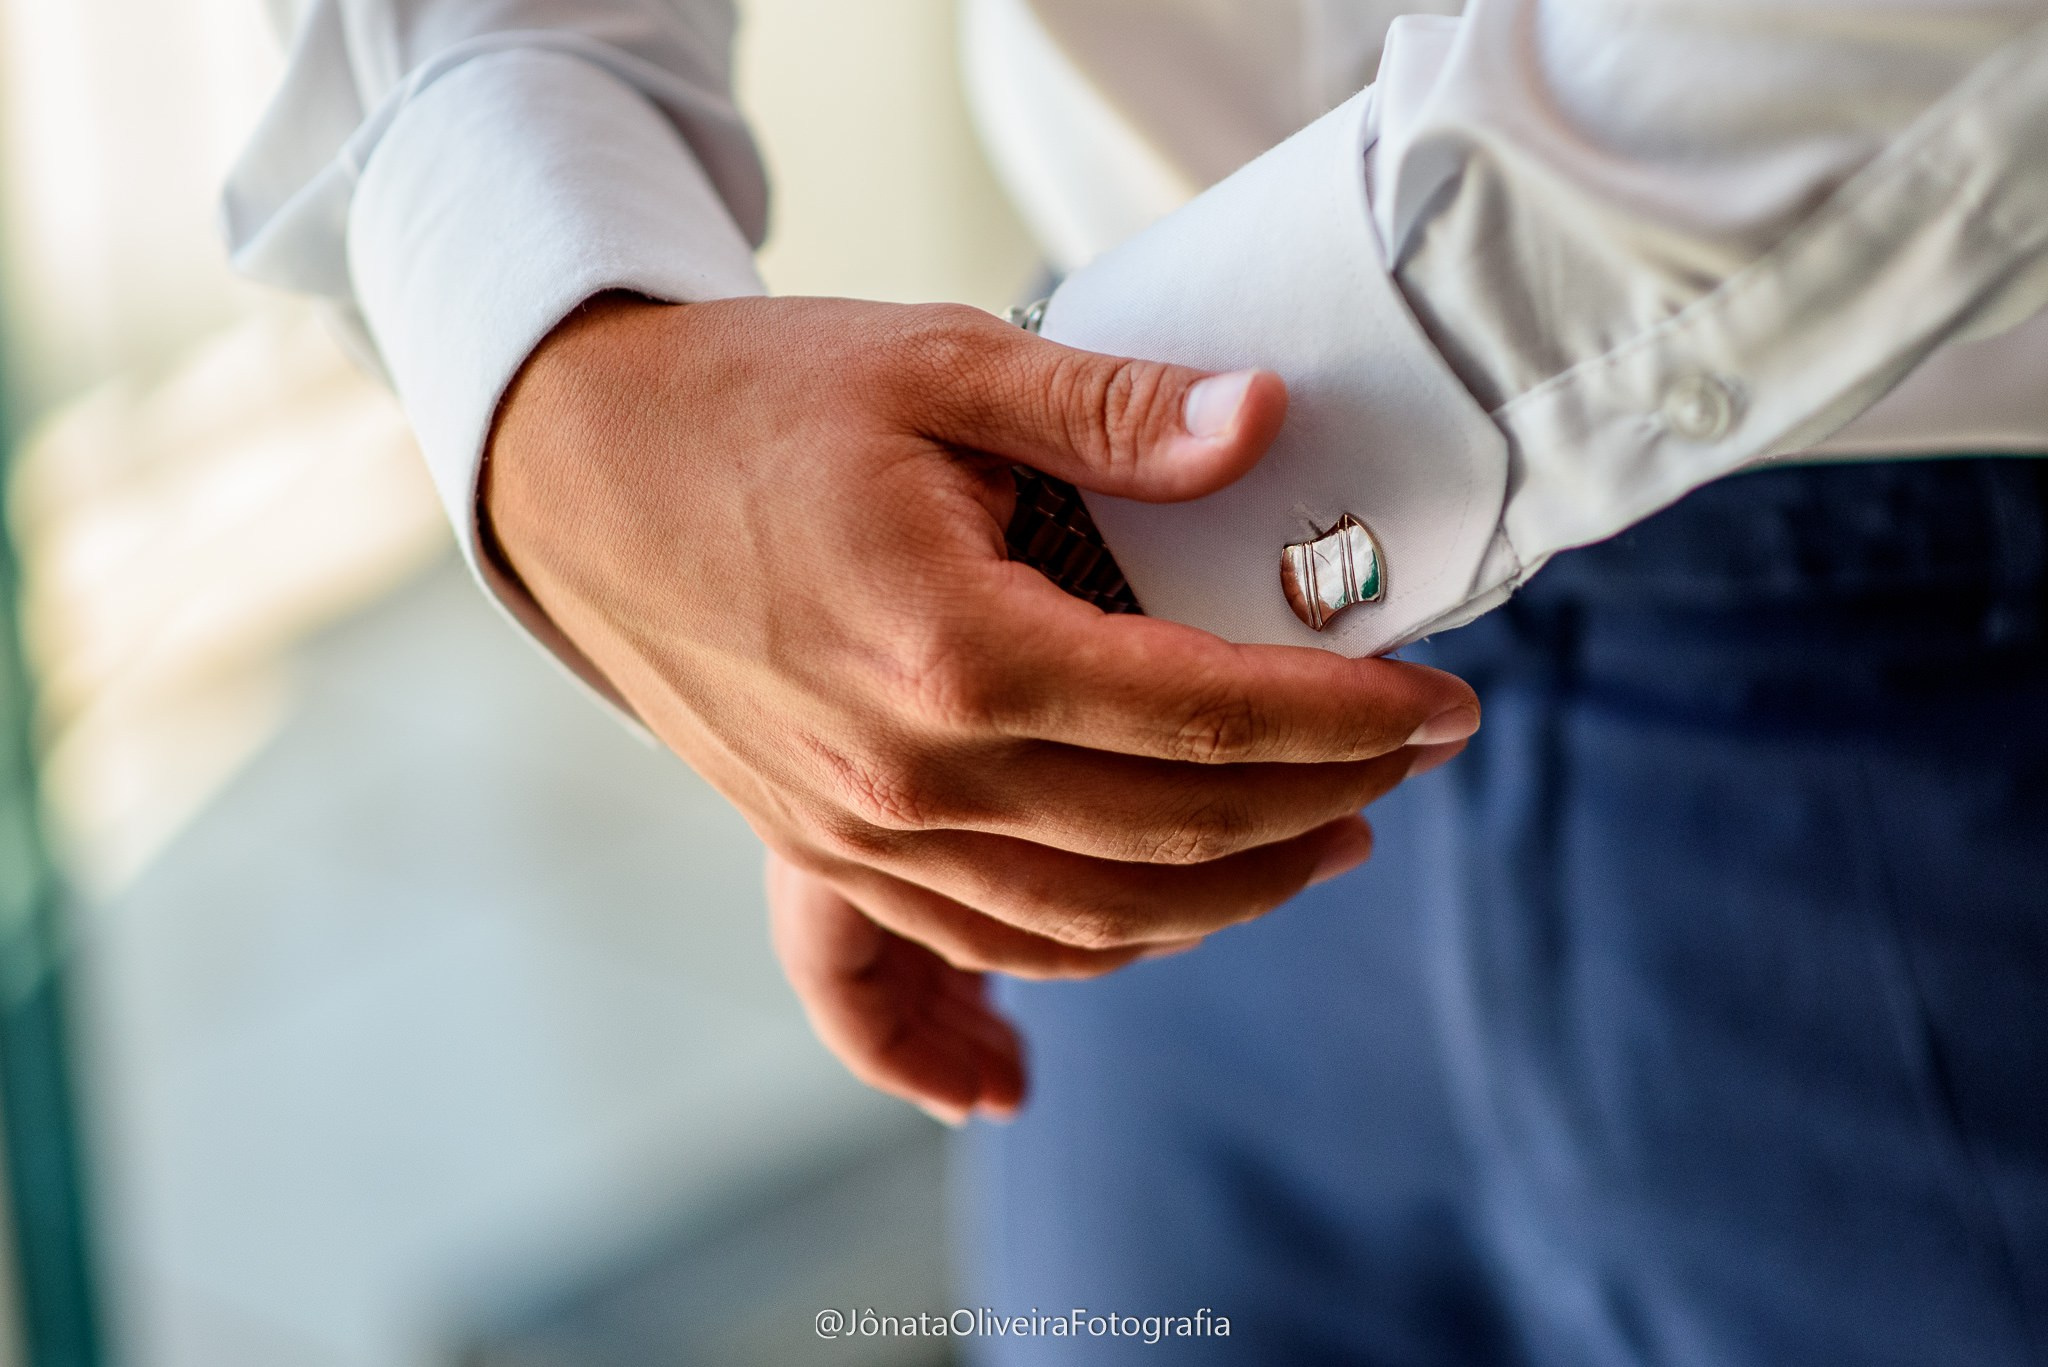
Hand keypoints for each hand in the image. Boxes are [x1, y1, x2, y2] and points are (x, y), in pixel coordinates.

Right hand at [486, 295, 1477, 1102]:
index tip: (1443, 707)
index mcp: (955, 649)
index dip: (1346, 719)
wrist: (574, 476)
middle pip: (1169, 841)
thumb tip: (1264, 427)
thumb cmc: (752, 403)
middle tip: (1403, 763)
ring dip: (1226, 902)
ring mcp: (858, 831)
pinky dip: (1067, 972)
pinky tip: (1124, 967)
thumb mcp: (939, 362)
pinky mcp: (819, 847)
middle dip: (1316, 810)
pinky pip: (972, 948)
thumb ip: (1112, 410)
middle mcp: (911, 774)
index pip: (1205, 720)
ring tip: (1321, 846)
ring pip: (1087, 925)